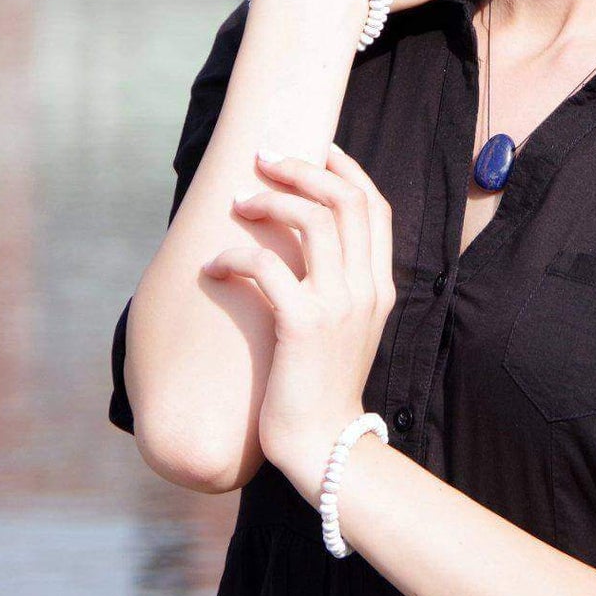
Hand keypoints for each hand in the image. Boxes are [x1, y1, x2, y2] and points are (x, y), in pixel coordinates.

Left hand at [203, 142, 397, 505]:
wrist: (326, 446)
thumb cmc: (324, 390)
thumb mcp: (348, 331)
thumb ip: (340, 289)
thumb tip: (309, 252)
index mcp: (381, 286)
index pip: (375, 207)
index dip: (346, 170)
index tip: (315, 149)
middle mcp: (367, 288)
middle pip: (345, 200)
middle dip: (302, 168)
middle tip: (264, 158)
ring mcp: (339, 305)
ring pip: (312, 220)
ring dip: (270, 200)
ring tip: (237, 202)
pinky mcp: (303, 325)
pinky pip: (267, 267)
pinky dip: (235, 256)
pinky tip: (214, 265)